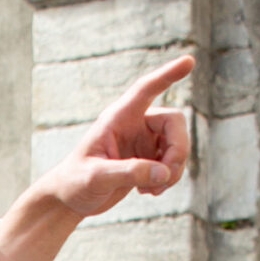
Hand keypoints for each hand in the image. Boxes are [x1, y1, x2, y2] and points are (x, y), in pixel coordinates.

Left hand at [49, 54, 193, 217]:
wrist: (70, 199)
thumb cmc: (75, 182)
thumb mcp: (96, 178)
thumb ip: (129, 173)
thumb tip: (164, 173)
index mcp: (118, 117)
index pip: (146, 89)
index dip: (168, 75)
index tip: (189, 61)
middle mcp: (135, 124)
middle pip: (174, 122)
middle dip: (178, 150)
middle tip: (166, 177)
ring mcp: (144, 141)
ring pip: (177, 145)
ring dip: (174, 169)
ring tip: (153, 190)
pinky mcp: (148, 159)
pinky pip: (172, 164)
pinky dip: (168, 179)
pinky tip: (149, 192)